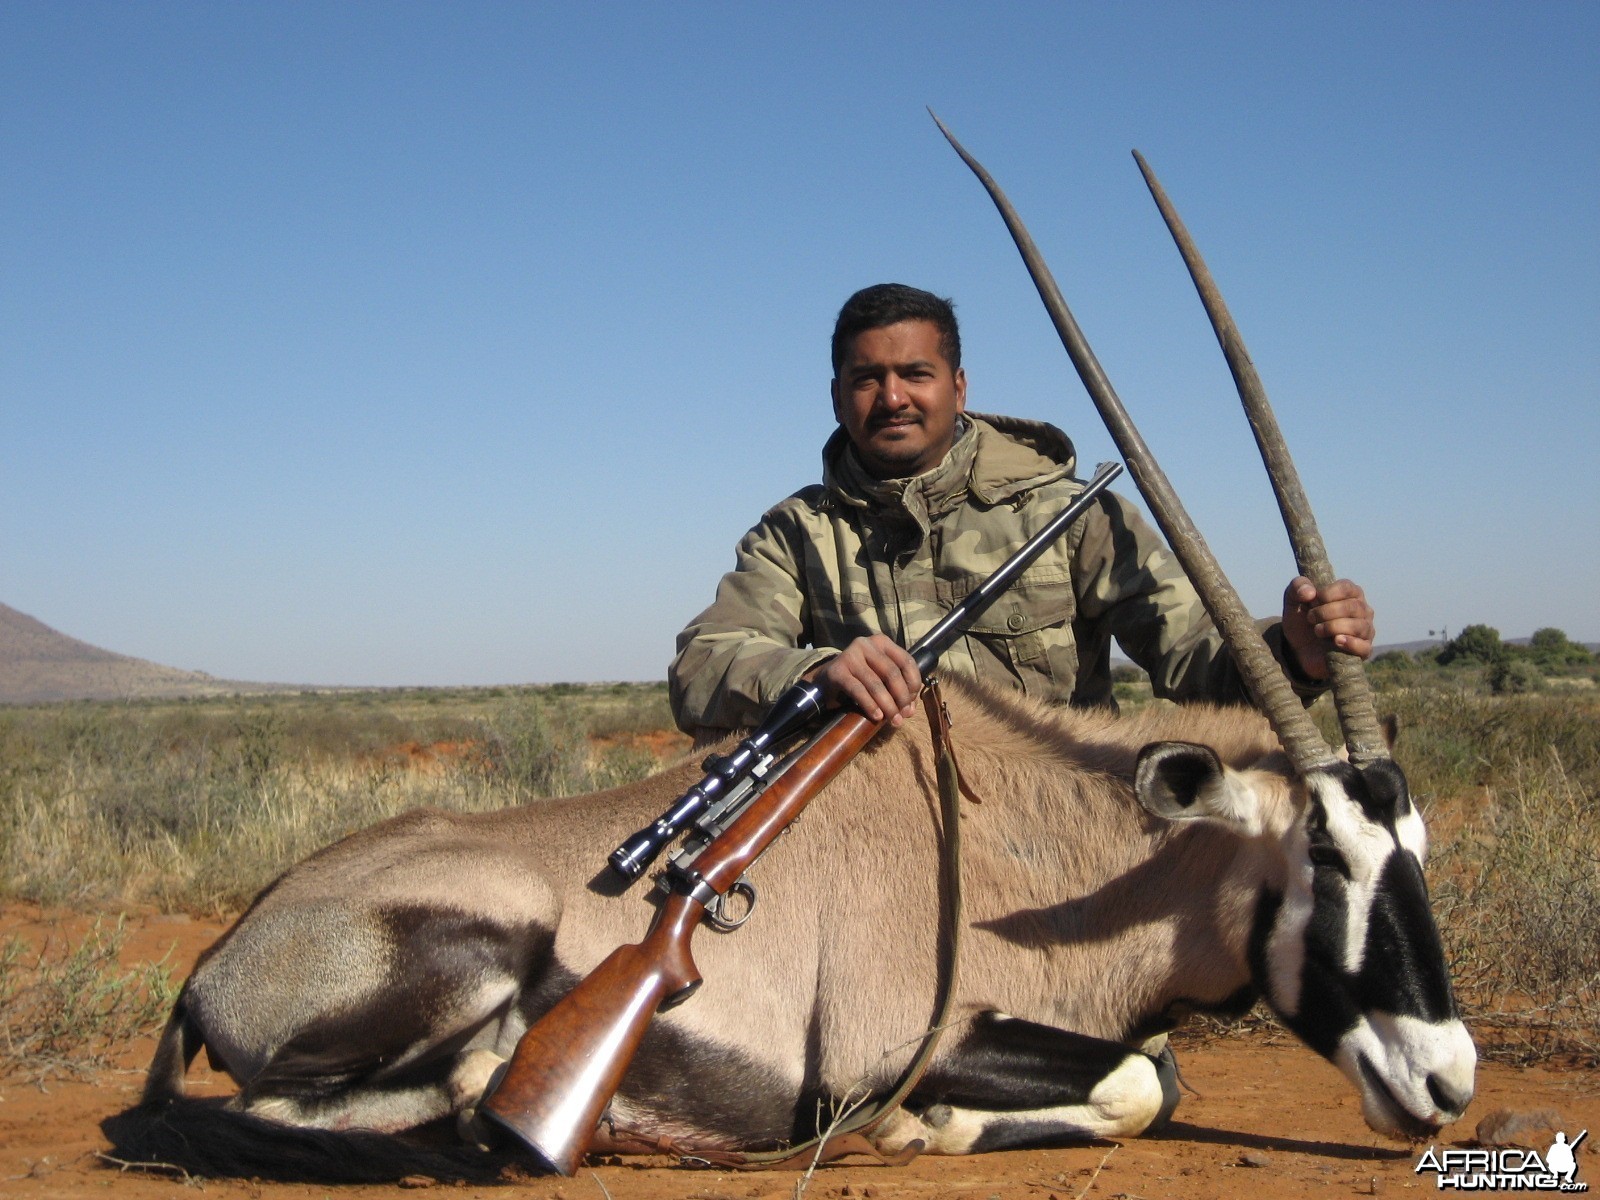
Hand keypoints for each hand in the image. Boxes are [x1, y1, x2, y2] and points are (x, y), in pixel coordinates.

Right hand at [803, 635, 922, 725]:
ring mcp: (850, 656)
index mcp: (881, 642)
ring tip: (893, 720)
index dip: (913, 684)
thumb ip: (897, 689)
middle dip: (901, 697)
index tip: (912, 703)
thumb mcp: (881, 677)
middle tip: (903, 715)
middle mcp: (866, 644)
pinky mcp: (837, 671)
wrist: (826, 679)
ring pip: (876, 684)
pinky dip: (870, 705)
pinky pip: (858, 691)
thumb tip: (910, 710)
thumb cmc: (860, 677)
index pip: (906, 661)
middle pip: (892, 673)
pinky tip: (877, 716)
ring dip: (888, 705)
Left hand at [1281, 576, 1375, 679]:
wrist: (1298, 648)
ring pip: (1359, 626)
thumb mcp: (1293, 600)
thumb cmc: (1302, 619)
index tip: (1312, 601)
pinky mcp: (1363, 650)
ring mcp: (1365, 630)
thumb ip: (1297, 587)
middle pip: (1353, 606)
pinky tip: (1336, 641)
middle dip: (1327, 612)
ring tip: (1317, 631)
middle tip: (1311, 618)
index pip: (1347, 587)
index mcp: (1349, 593)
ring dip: (1333, 627)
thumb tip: (1310, 592)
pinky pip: (1364, 646)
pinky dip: (1351, 643)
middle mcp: (1362, 610)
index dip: (1328, 594)